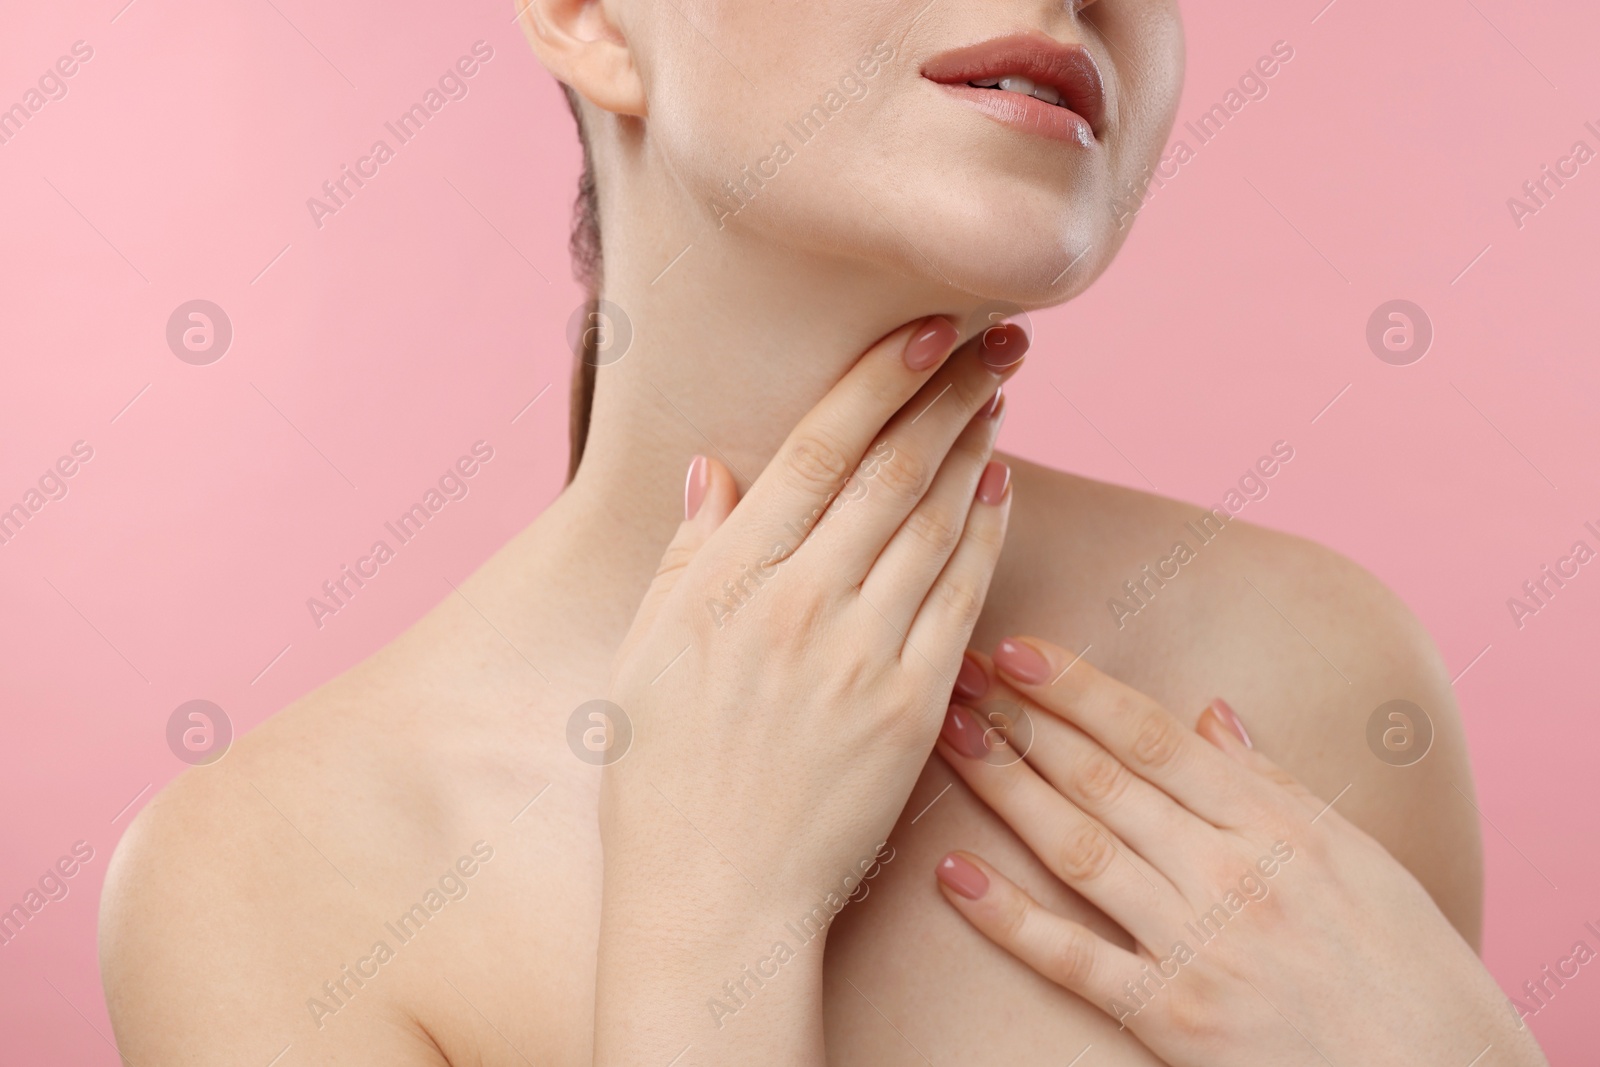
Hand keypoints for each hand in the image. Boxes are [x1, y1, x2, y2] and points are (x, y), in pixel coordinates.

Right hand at [591, 317, 1024, 1062]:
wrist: (713, 899)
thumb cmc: (661, 779)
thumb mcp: (644, 653)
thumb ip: (686, 552)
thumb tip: (718, 466)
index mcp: (724, 581)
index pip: (817, 451)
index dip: (879, 379)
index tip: (927, 327)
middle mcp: (798, 603)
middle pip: (889, 470)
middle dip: (948, 391)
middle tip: (997, 339)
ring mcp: (860, 653)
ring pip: (932, 521)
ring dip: (973, 445)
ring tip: (1001, 391)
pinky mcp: (911, 706)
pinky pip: (961, 597)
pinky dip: (986, 533)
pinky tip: (1002, 484)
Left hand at [932, 637, 1547, 1066]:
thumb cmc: (1410, 965)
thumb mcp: (1358, 855)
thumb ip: (1275, 782)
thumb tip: (1213, 713)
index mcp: (1276, 823)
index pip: (1152, 737)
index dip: (1078, 689)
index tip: (1019, 649)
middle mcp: (1227, 872)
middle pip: (1101, 780)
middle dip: (1022, 721)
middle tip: (959, 676)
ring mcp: (1194, 945)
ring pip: (1077, 848)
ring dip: (1005, 789)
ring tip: (948, 740)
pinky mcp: (1170, 1018)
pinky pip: (1074, 960)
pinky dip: (1010, 918)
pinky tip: (954, 875)